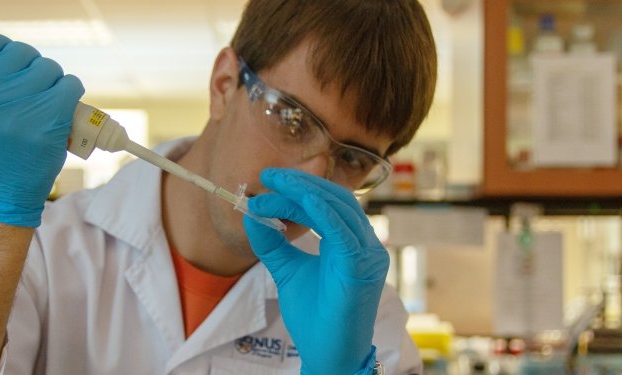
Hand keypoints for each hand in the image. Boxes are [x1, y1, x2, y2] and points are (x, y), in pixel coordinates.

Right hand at [0, 29, 83, 226]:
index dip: (3, 55)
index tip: (5, 73)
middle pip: (24, 53)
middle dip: (28, 69)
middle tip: (24, 93)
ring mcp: (20, 109)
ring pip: (49, 68)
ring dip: (50, 81)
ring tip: (39, 103)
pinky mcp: (50, 121)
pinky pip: (69, 85)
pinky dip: (68, 92)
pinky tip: (58, 107)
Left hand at [245, 169, 388, 374]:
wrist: (327, 355)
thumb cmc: (315, 317)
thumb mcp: (288, 271)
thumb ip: (273, 244)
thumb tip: (252, 213)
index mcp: (351, 242)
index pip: (327, 203)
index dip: (298, 188)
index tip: (267, 180)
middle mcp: (365, 244)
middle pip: (335, 199)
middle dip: (301, 183)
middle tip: (269, 176)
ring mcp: (368, 255)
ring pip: (339, 209)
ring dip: (304, 194)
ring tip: (274, 188)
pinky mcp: (362, 268)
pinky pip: (344, 232)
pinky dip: (323, 213)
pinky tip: (302, 201)